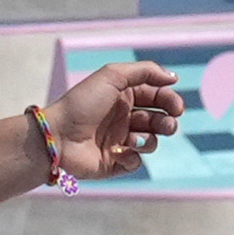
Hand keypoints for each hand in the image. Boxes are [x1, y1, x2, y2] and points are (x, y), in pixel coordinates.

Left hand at [47, 59, 184, 179]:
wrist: (57, 136)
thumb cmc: (81, 104)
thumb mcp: (112, 76)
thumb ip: (144, 71)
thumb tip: (173, 78)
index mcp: (123, 98)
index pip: (157, 99)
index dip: (170, 102)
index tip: (176, 107)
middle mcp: (123, 119)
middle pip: (159, 121)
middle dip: (167, 123)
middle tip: (166, 125)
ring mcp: (118, 141)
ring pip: (151, 142)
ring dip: (150, 139)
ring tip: (136, 138)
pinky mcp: (113, 163)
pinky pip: (135, 162)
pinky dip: (132, 157)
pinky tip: (118, 151)